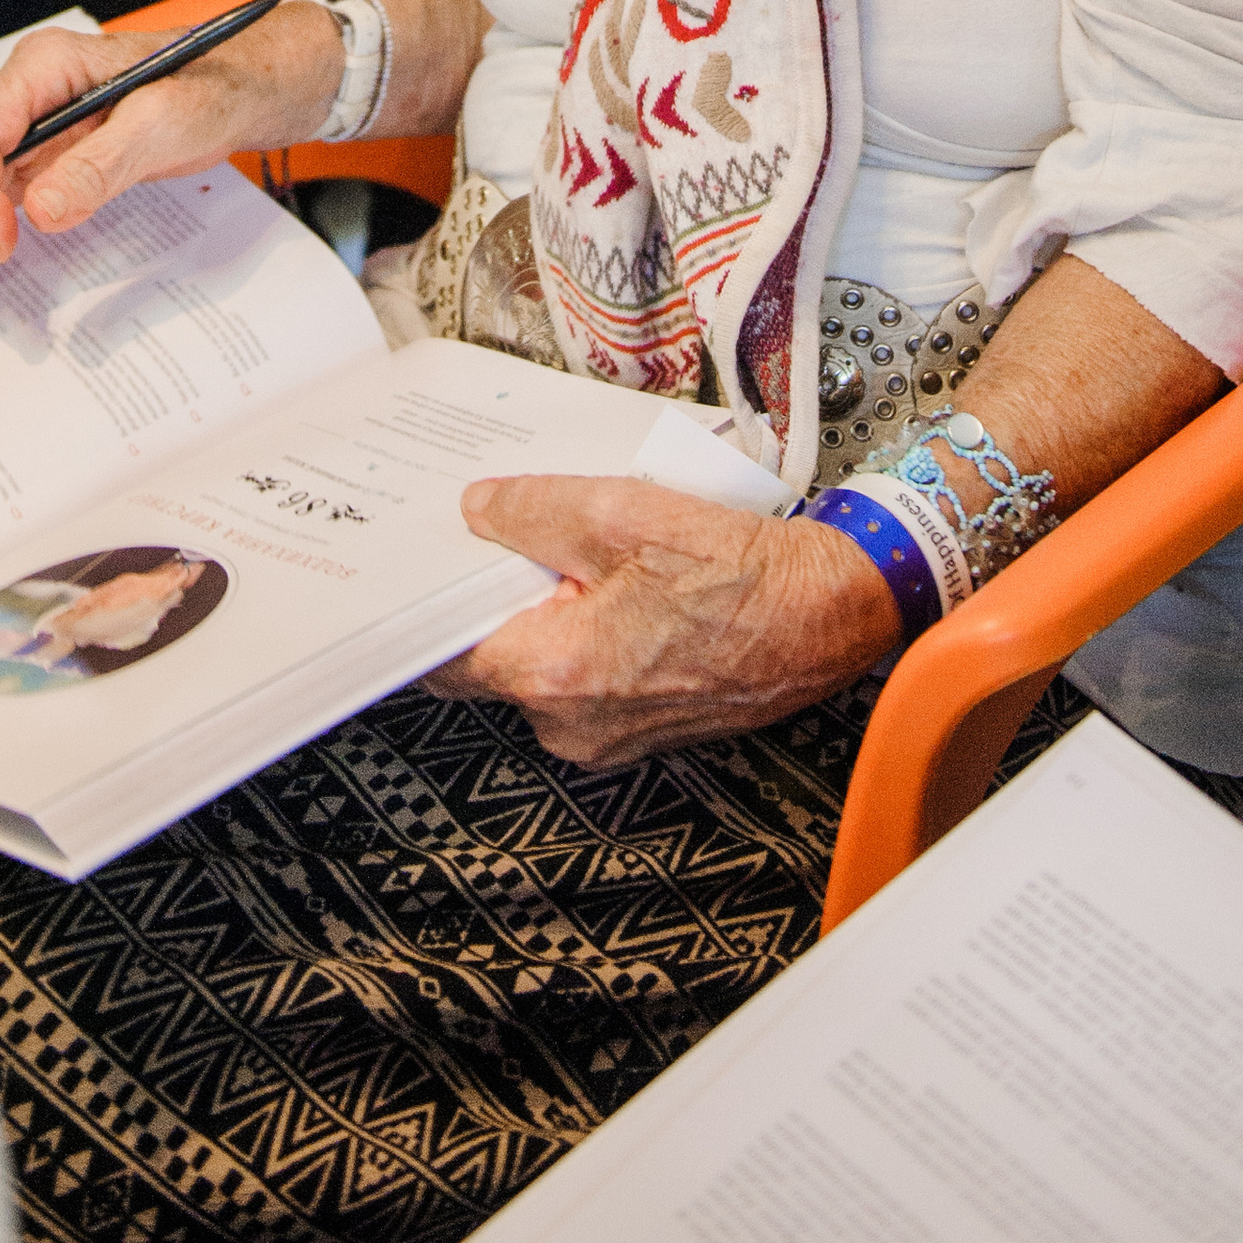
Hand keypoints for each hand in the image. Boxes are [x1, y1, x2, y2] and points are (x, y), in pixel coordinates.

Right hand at [0, 0, 342, 320]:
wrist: (245, 88)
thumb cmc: (211, 87)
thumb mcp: (164, 123)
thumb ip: (101, 164)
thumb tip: (40, 212)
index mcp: (46, 67)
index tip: (4, 243)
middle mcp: (31, 94)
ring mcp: (40, 126)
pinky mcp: (55, 157)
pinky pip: (7, 195)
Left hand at [422, 475, 897, 771]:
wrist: (832, 613)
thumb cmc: (745, 575)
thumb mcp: (624, 511)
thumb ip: (534, 508)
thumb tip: (478, 510)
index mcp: (558, 673)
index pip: (443, 654)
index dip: (423, 602)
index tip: (410, 565)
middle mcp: (574, 722)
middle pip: (490, 656)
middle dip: (488, 593)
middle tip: (493, 530)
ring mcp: (608, 734)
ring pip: (539, 664)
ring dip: (540, 608)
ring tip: (565, 545)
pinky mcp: (639, 725)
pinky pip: (582, 676)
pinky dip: (580, 628)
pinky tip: (605, 577)